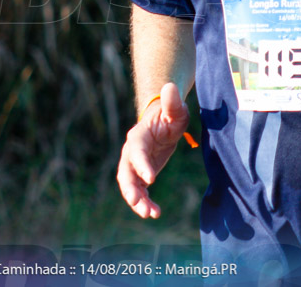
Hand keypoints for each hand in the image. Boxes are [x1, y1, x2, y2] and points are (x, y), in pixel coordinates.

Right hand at [116, 82, 189, 217]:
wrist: (164, 120)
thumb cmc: (170, 113)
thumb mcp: (175, 108)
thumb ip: (172, 102)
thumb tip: (169, 86)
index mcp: (138, 136)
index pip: (136, 151)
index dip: (141, 164)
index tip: (151, 179)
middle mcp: (132, 151)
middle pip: (125, 173)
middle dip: (131, 190)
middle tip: (140, 205)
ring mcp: (134, 164)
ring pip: (130, 185)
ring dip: (137, 201)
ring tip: (151, 214)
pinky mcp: (141, 174)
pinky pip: (139, 191)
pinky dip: (145, 202)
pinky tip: (155, 213)